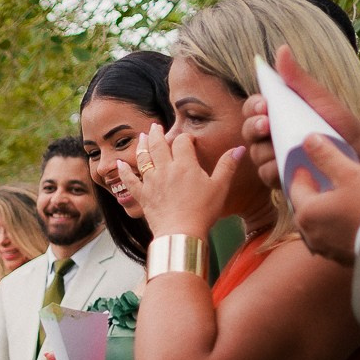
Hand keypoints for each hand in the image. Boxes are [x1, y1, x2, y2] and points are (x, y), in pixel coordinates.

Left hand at [114, 122, 243, 238]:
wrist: (181, 232)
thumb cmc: (202, 211)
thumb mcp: (220, 187)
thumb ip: (228, 165)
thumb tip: (239, 148)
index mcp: (185, 165)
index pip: (182, 142)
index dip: (185, 138)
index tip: (189, 141)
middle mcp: (165, 169)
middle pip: (158, 145)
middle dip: (156, 133)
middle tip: (155, 126)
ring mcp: (151, 182)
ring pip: (144, 158)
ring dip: (141, 146)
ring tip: (141, 136)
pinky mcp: (143, 196)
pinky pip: (130, 181)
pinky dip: (124, 171)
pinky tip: (120, 164)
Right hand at [240, 45, 359, 192]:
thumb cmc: (341, 124)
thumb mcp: (320, 99)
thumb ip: (298, 78)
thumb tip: (282, 48)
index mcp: (279, 114)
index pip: (253, 108)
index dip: (253, 106)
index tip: (264, 105)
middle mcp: (272, 136)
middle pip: (248, 131)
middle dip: (254, 127)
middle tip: (267, 125)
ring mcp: (275, 157)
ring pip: (256, 154)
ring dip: (266, 151)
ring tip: (285, 149)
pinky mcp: (282, 177)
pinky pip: (266, 175)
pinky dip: (275, 170)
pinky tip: (288, 167)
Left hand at [289, 135, 359, 267]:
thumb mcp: (350, 174)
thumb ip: (326, 156)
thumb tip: (308, 139)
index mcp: (306, 211)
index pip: (296, 186)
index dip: (304, 172)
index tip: (312, 163)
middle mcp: (308, 233)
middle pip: (304, 205)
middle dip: (312, 191)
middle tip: (324, 178)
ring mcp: (322, 248)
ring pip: (315, 223)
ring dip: (322, 210)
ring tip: (337, 197)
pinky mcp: (337, 257)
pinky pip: (329, 237)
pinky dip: (333, 226)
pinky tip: (348, 219)